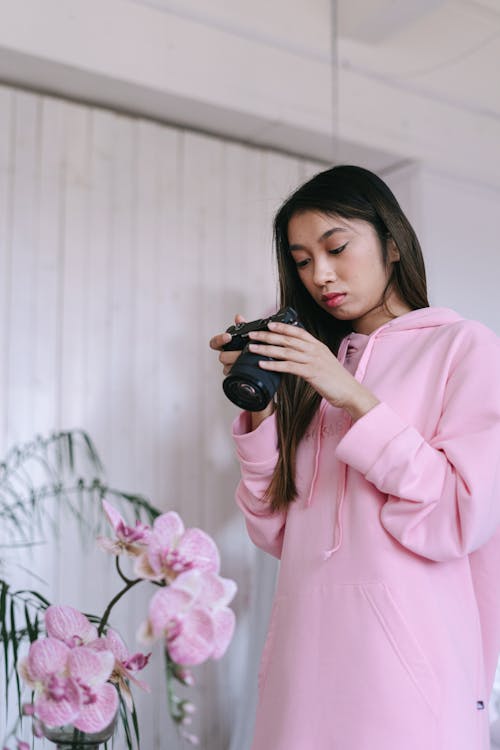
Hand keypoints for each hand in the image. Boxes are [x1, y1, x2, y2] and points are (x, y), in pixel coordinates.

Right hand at [209, 314, 246, 376]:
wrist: (263, 362)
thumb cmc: (252, 347)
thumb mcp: (248, 336)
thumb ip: (242, 326)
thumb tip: (238, 317)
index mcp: (225, 347)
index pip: (214, 343)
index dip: (219, 340)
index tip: (228, 336)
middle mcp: (224, 357)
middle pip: (222, 357)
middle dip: (233, 354)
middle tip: (243, 351)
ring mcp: (228, 368)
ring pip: (227, 367)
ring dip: (238, 362)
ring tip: (248, 359)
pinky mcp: (234, 377)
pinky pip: (234, 375)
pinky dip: (242, 371)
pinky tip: (250, 367)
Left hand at [247, 321, 378, 420]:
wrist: (350, 391)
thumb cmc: (336, 379)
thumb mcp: (323, 361)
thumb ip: (310, 354)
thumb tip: (296, 352)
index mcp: (317, 345)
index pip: (297, 331)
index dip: (281, 327)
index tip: (268, 324)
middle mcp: (314, 350)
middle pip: (287, 340)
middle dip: (268, 336)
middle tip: (252, 335)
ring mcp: (313, 360)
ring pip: (285, 351)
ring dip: (267, 349)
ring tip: (253, 348)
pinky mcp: (311, 373)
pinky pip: (289, 367)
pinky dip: (274, 365)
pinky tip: (263, 364)